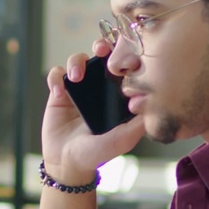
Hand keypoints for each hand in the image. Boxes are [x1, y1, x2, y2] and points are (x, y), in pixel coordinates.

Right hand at [41, 40, 144, 182]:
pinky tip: (59, 91)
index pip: (123, 68)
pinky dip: (56, 77)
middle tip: (102, 50)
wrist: (66, 163)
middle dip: (102, 45)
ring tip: (76, 77)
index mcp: (116, 95)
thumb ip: (134, 128)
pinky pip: (56, 74)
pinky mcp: (59, 92)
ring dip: (76, 62)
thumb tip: (151, 110)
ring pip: (77, 60)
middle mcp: (99, 87)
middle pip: (101, 56)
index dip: (125, 56)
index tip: (127, 57)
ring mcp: (79, 88)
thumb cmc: (95, 154)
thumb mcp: (118, 142)